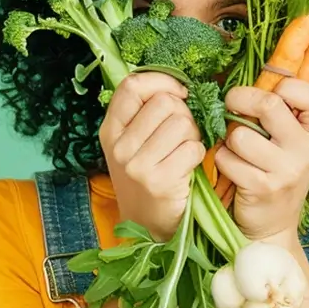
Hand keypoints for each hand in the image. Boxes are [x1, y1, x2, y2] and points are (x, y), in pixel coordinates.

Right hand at [99, 73, 204, 240]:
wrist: (147, 225)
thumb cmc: (147, 177)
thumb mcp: (133, 143)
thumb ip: (145, 112)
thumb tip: (178, 86)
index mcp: (110, 130)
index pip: (132, 86)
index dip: (162, 81)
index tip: (179, 93)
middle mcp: (119, 147)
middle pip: (164, 102)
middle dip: (184, 113)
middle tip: (182, 134)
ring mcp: (137, 166)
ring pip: (182, 123)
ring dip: (193, 135)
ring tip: (184, 151)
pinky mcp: (159, 182)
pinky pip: (193, 148)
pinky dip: (198, 155)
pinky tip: (188, 167)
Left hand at [215, 79, 308, 243]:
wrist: (272, 226)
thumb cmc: (276, 173)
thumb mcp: (291, 143)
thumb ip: (283, 112)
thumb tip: (258, 74)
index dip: (286, 86)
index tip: (270, 92)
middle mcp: (307, 151)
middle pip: (268, 104)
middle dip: (241, 100)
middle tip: (232, 105)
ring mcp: (287, 171)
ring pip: (240, 134)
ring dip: (229, 139)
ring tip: (236, 150)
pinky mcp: (263, 188)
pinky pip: (227, 158)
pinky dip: (222, 159)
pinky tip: (232, 168)